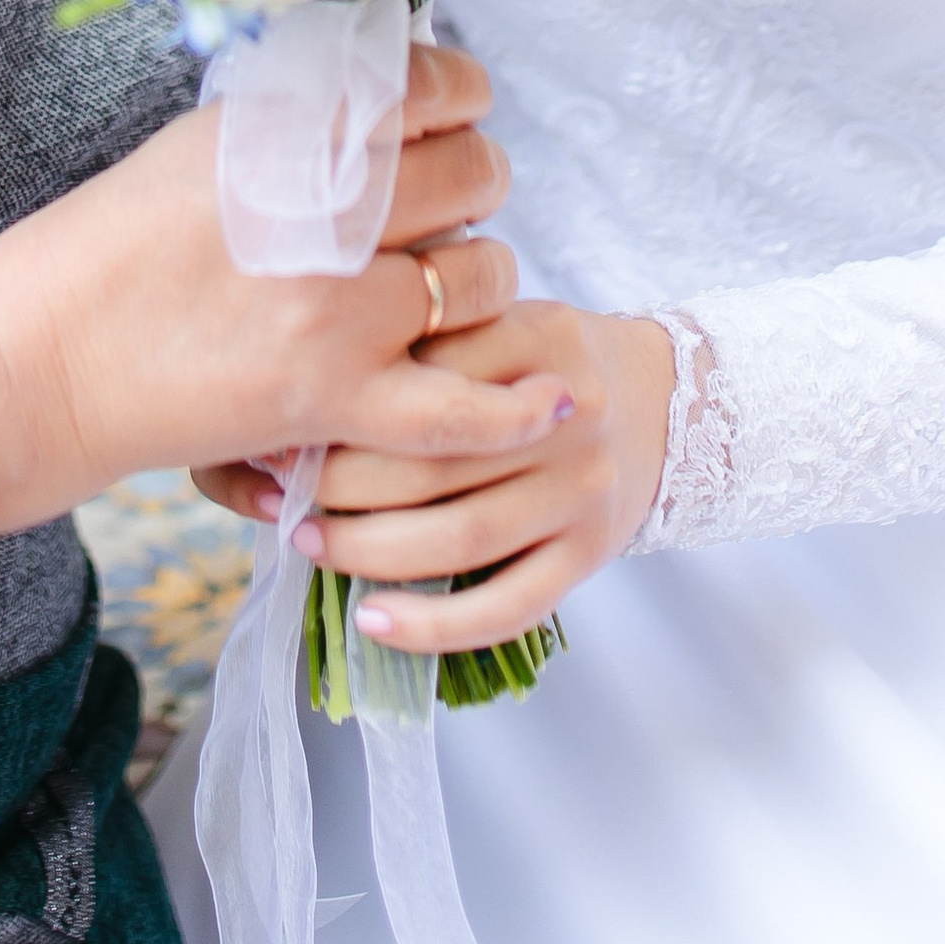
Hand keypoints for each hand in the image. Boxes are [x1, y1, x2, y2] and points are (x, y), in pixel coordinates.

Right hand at [0, 42, 558, 542]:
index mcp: (287, 132)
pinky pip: (460, 410)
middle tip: (450, 198)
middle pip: (471, 177)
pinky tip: (553, 400)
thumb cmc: (104, 246)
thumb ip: (296, 117)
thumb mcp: (199, 141)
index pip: (431, 87)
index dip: (460, 93)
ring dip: (478, 275)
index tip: (454, 107)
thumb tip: (388, 88)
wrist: (39, 361)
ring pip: (480, 276)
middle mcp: (325, 210)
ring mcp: (337, 309)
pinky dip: (516, 409)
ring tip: (443, 283)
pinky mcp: (332, 400)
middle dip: (476, 179)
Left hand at [194, 300, 688, 651]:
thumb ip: (436, 343)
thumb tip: (313, 393)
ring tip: (307, 543)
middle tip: (276, 489)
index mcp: (541, 338)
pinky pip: (506, 606)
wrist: (669, 402)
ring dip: (369, 550)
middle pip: (434, 462)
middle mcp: (566, 419)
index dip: (346, 405)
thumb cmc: (550, 361)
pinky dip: (434, 625)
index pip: (429, 377)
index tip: (282, 422)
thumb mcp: (508, 319)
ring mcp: (582, 493)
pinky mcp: (590, 556)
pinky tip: (372, 621)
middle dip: (339, 483)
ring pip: (460, 538)